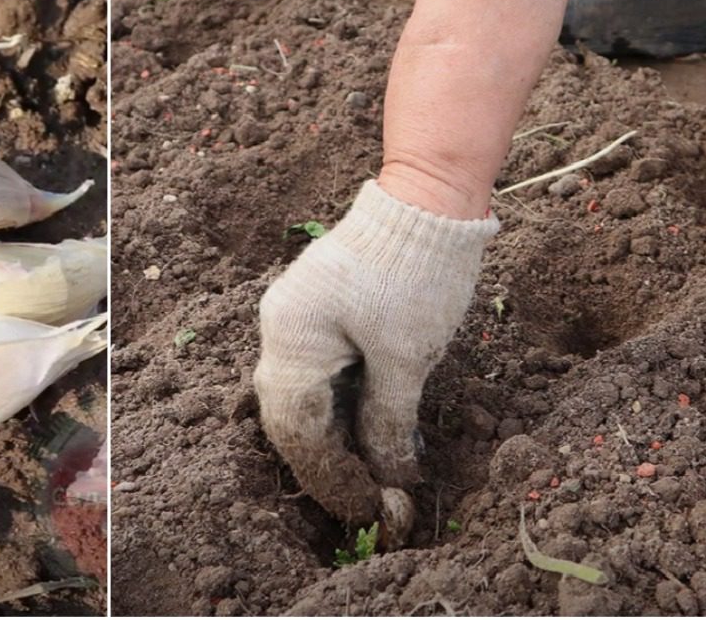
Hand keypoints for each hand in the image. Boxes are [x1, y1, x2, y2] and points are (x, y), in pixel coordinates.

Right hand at [253, 180, 496, 543]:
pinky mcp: (316, 308)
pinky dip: (338, 404)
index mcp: (290, 337)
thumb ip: (387, 421)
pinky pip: (315, 370)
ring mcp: (294, 314)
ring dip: (333, 435)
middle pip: (290, 414)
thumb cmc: (416, 273)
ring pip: (302, 394)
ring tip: (368, 472)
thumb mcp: (406, 357)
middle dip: (326, 461)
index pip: (296, 427)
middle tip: (366, 499)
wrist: (427, 199)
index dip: (329, 474)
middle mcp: (279, 327)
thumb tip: (387, 474)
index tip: (366, 507)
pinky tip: (364, 429)